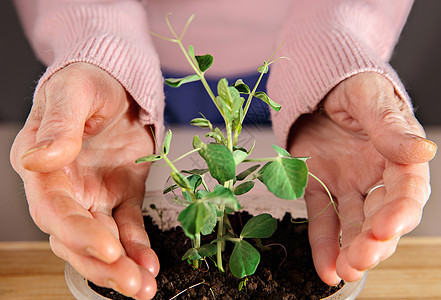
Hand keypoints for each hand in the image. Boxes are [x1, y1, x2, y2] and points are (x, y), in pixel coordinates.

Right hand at [10, 63, 158, 298]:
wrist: (116, 80)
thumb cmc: (87, 80)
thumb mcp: (73, 93)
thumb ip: (58, 126)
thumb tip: (39, 159)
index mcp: (42, 168)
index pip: (54, 210)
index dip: (78, 233)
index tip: (108, 250)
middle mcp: (65, 188)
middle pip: (76, 238)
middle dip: (102, 265)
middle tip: (132, 284)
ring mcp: (95, 194)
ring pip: (103, 240)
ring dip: (122, 266)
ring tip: (144, 285)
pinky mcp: (122, 194)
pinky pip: (127, 226)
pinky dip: (138, 246)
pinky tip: (150, 262)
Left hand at [288, 72, 436, 284]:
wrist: (319, 83)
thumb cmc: (351, 84)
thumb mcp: (369, 97)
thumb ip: (389, 126)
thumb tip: (421, 150)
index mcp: (398, 154)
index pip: (407, 190)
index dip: (400, 213)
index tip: (386, 230)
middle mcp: (376, 175)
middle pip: (382, 216)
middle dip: (374, 241)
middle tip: (361, 259)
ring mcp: (348, 184)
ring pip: (354, 224)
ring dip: (351, 249)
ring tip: (345, 271)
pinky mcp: (320, 187)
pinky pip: (322, 218)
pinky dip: (323, 243)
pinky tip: (325, 268)